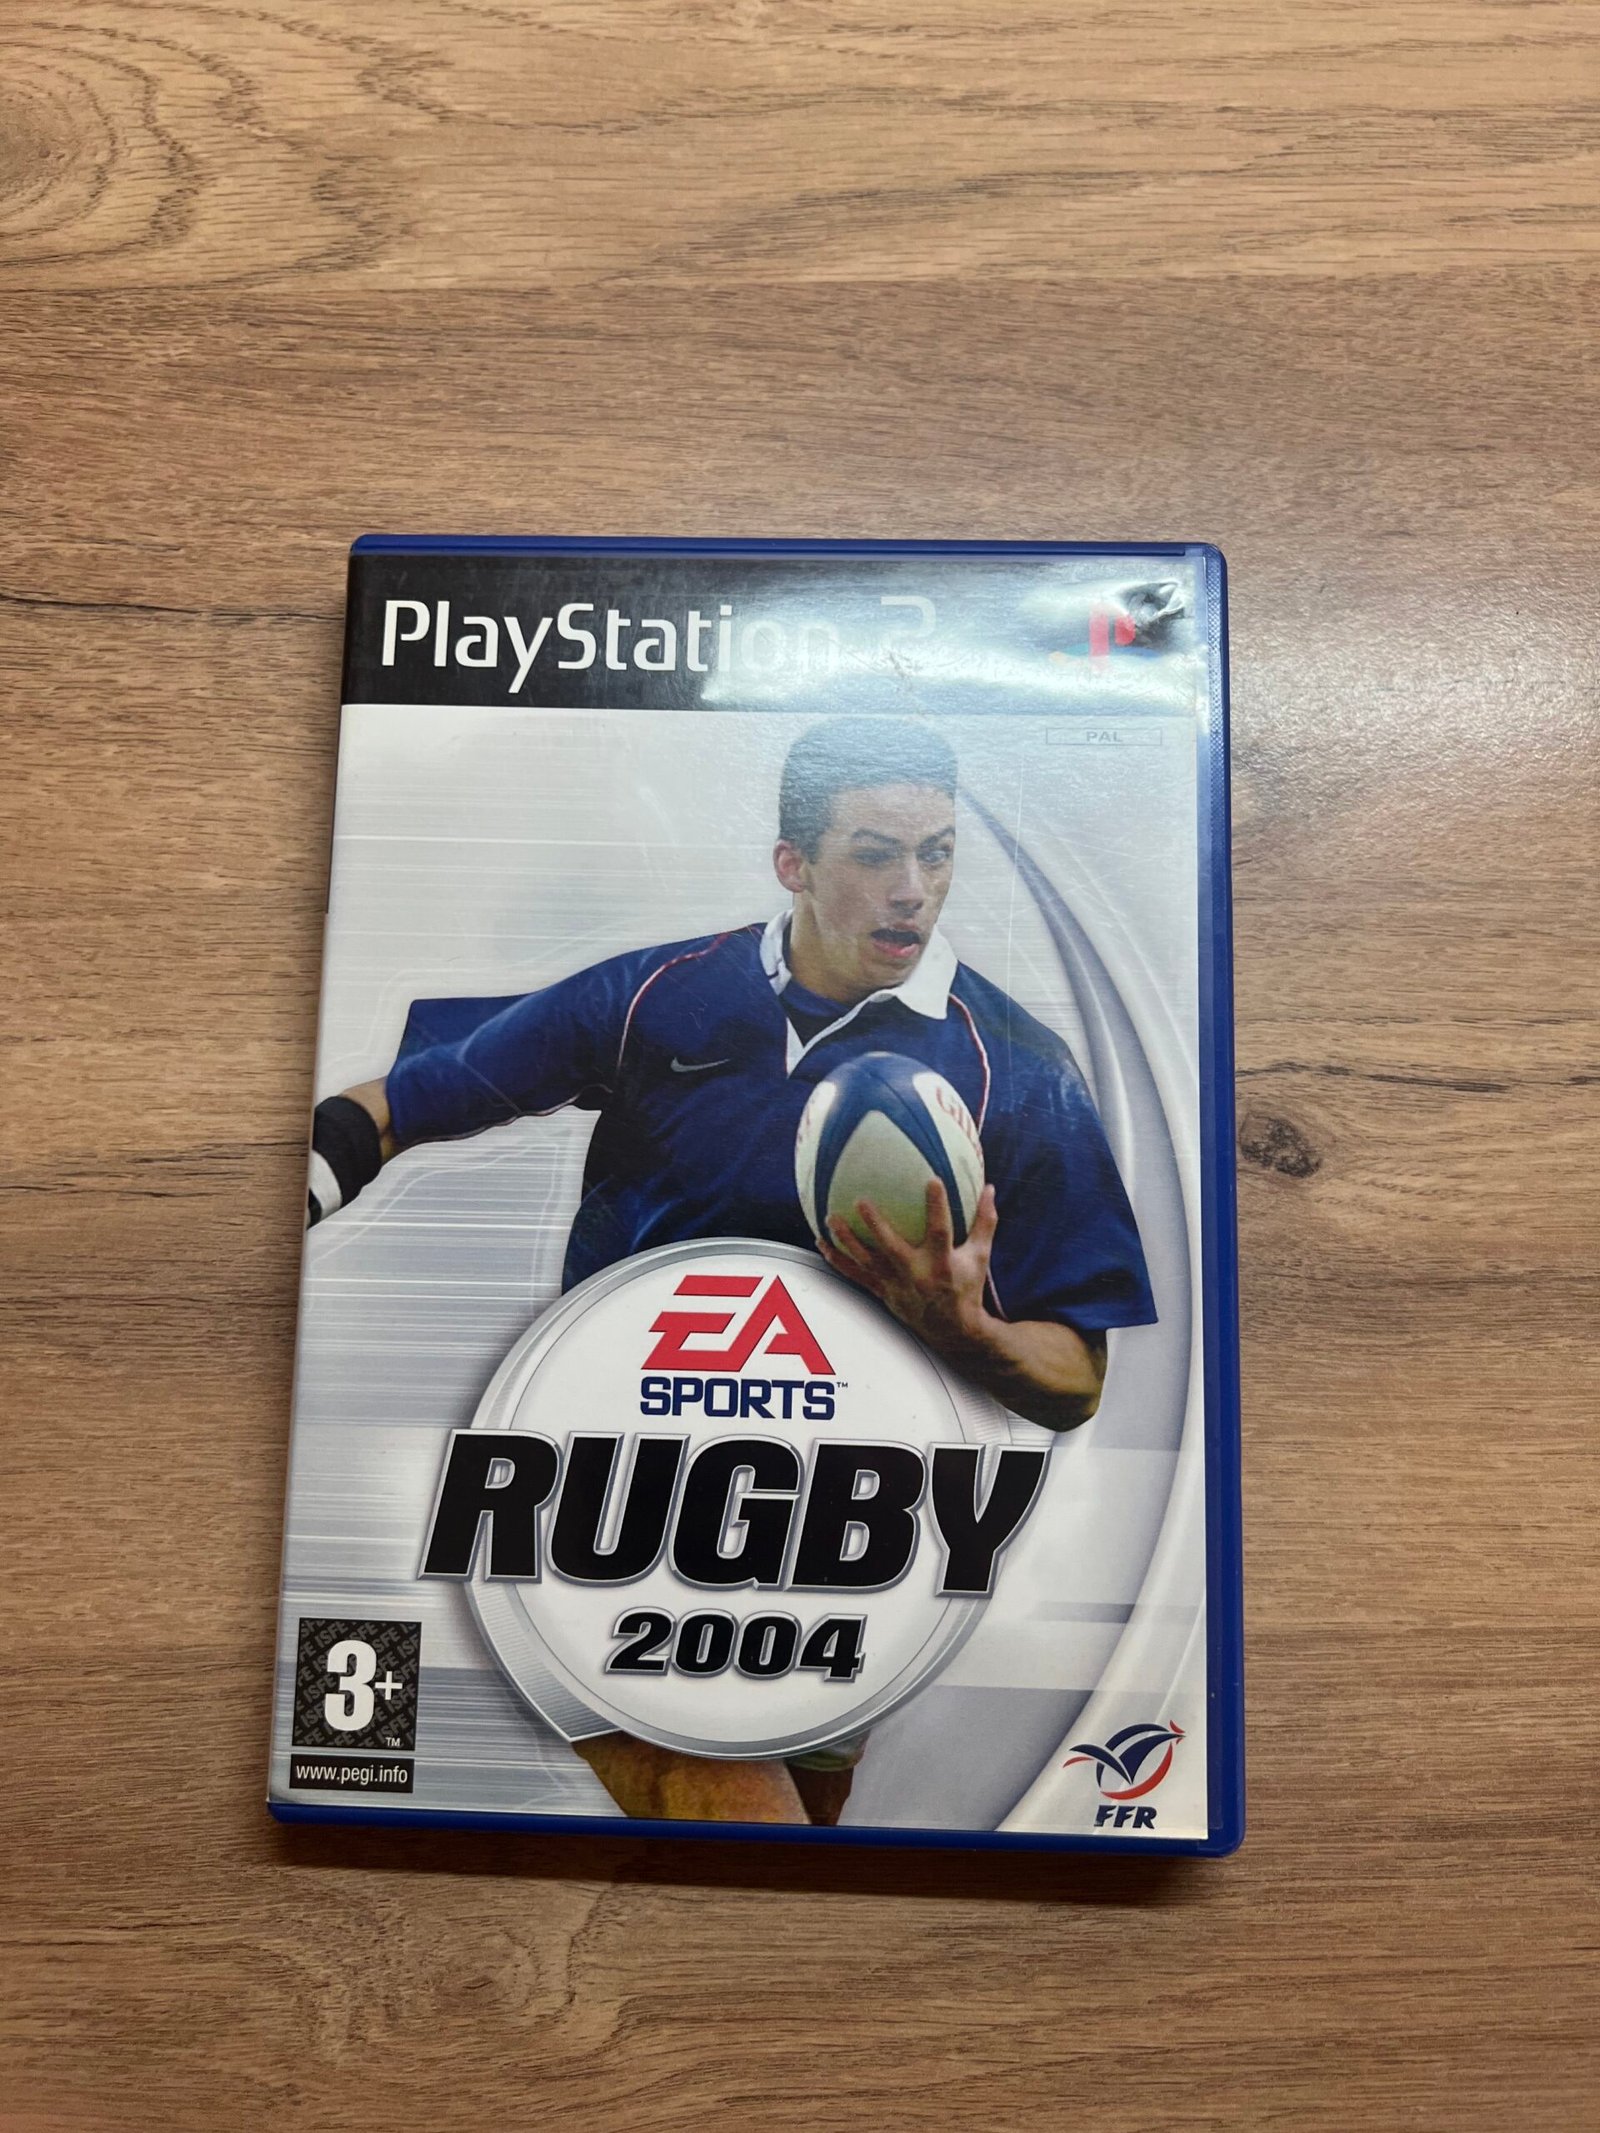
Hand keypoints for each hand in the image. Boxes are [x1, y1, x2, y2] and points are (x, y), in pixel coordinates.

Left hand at [817, 1179, 999, 1359]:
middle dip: (876, 1225)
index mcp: (942, 1263)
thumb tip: (990, 1187)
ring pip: (867, 1262)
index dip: (937, 1207)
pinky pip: (855, 1275)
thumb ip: (985, 1222)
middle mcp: (916, 1274)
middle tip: (860, 1200)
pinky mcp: (883, 1293)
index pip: (940, 1231)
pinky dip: (838, 1260)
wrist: (954, 1330)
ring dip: (846, 1240)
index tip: (932, 1180)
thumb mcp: (980, 1256)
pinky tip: (821, 1243)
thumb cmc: (967, 1286)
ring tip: (830, 1218)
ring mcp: (896, 1285)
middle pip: (892, 1248)